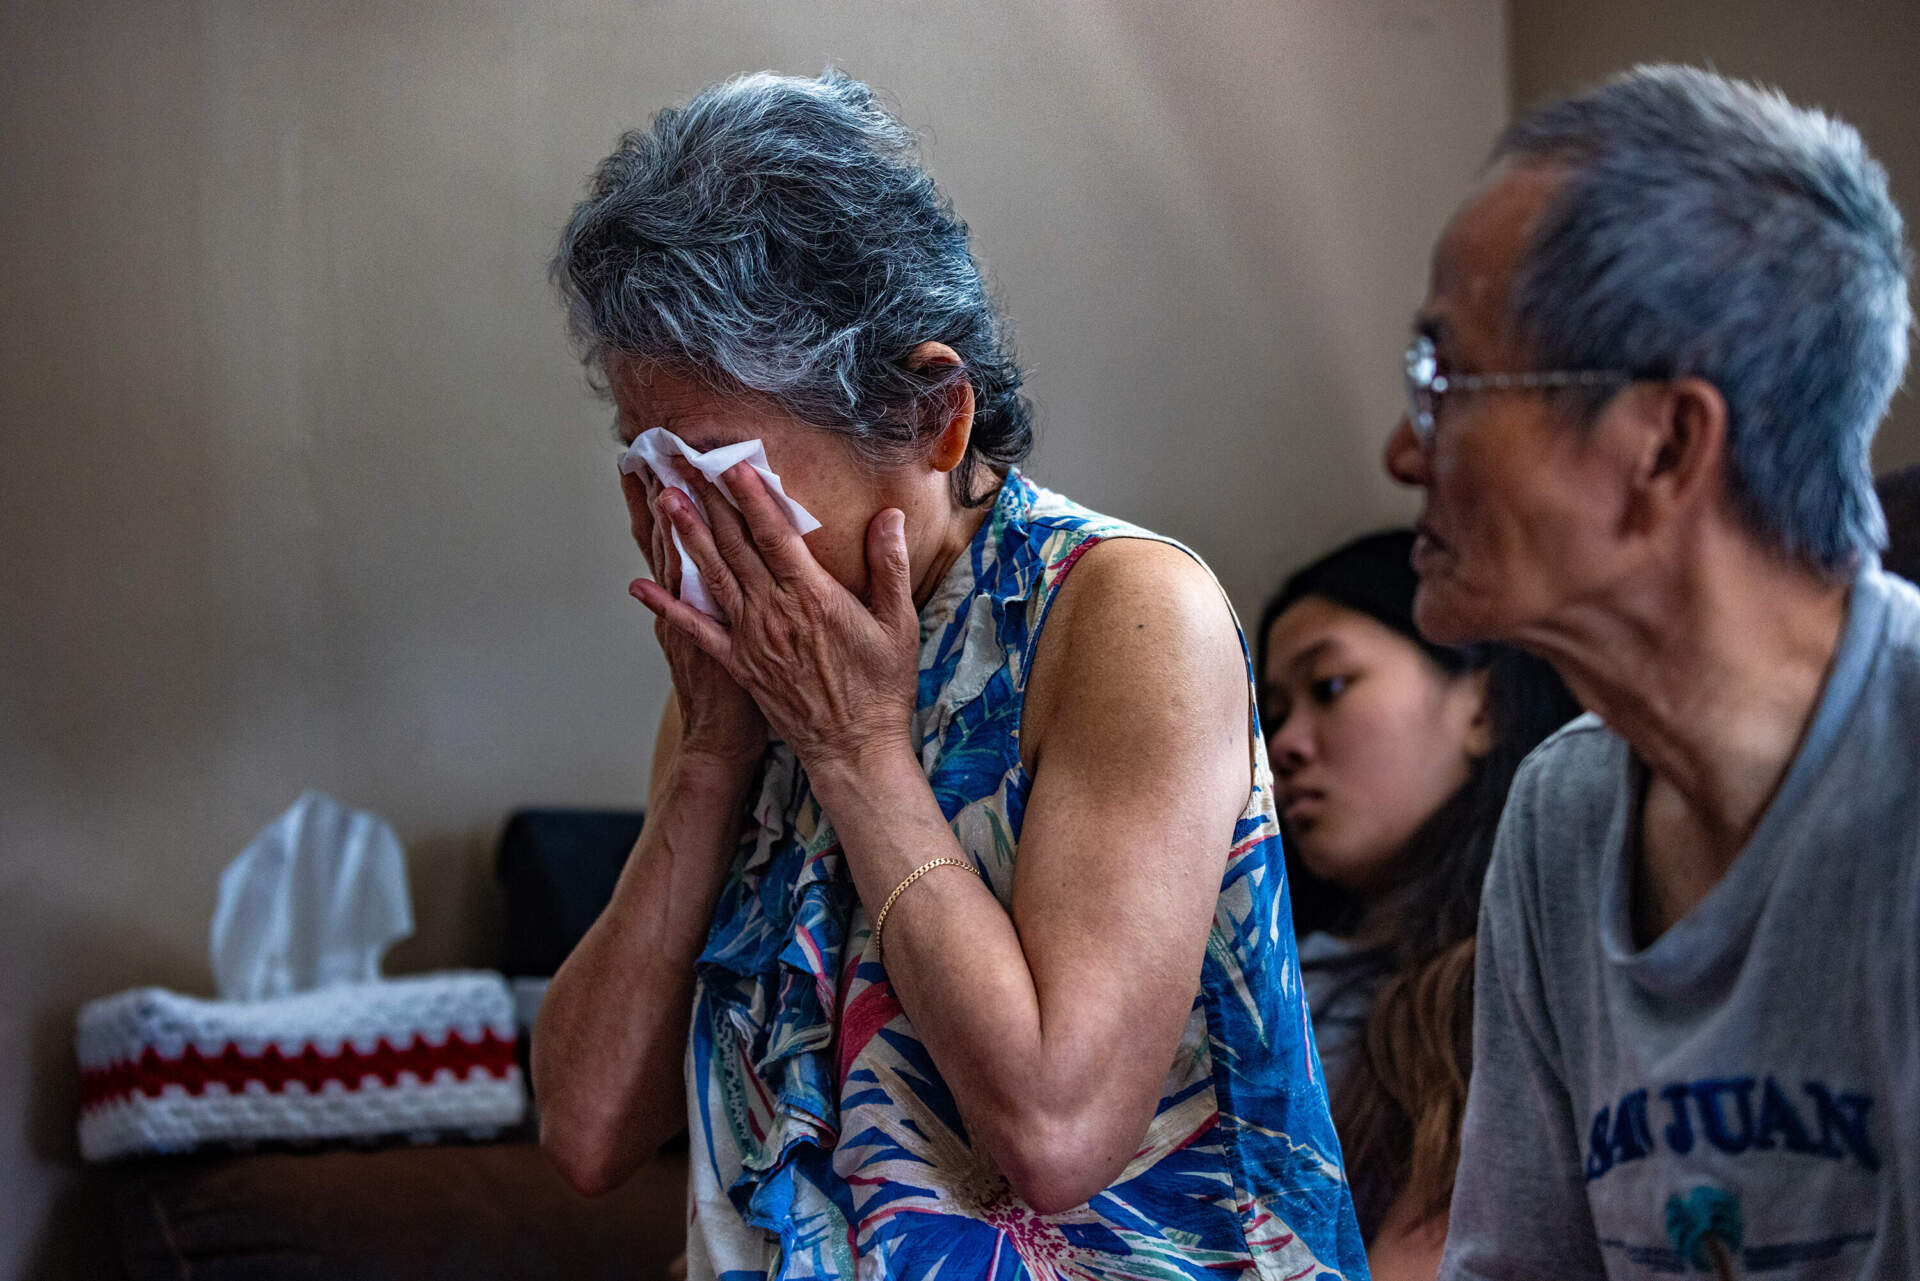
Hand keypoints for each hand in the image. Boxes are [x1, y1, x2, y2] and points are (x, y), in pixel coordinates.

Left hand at [629, 463, 919, 780]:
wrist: (853, 748)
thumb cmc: (881, 687)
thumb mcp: (898, 624)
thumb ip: (890, 566)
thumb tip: (888, 516)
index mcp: (813, 597)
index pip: (777, 536)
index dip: (753, 498)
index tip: (733, 466)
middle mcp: (774, 612)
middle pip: (736, 546)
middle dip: (710, 502)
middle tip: (685, 466)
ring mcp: (751, 638)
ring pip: (712, 576)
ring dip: (686, 536)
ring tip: (665, 499)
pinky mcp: (738, 663)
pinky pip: (695, 630)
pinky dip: (665, 607)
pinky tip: (639, 585)